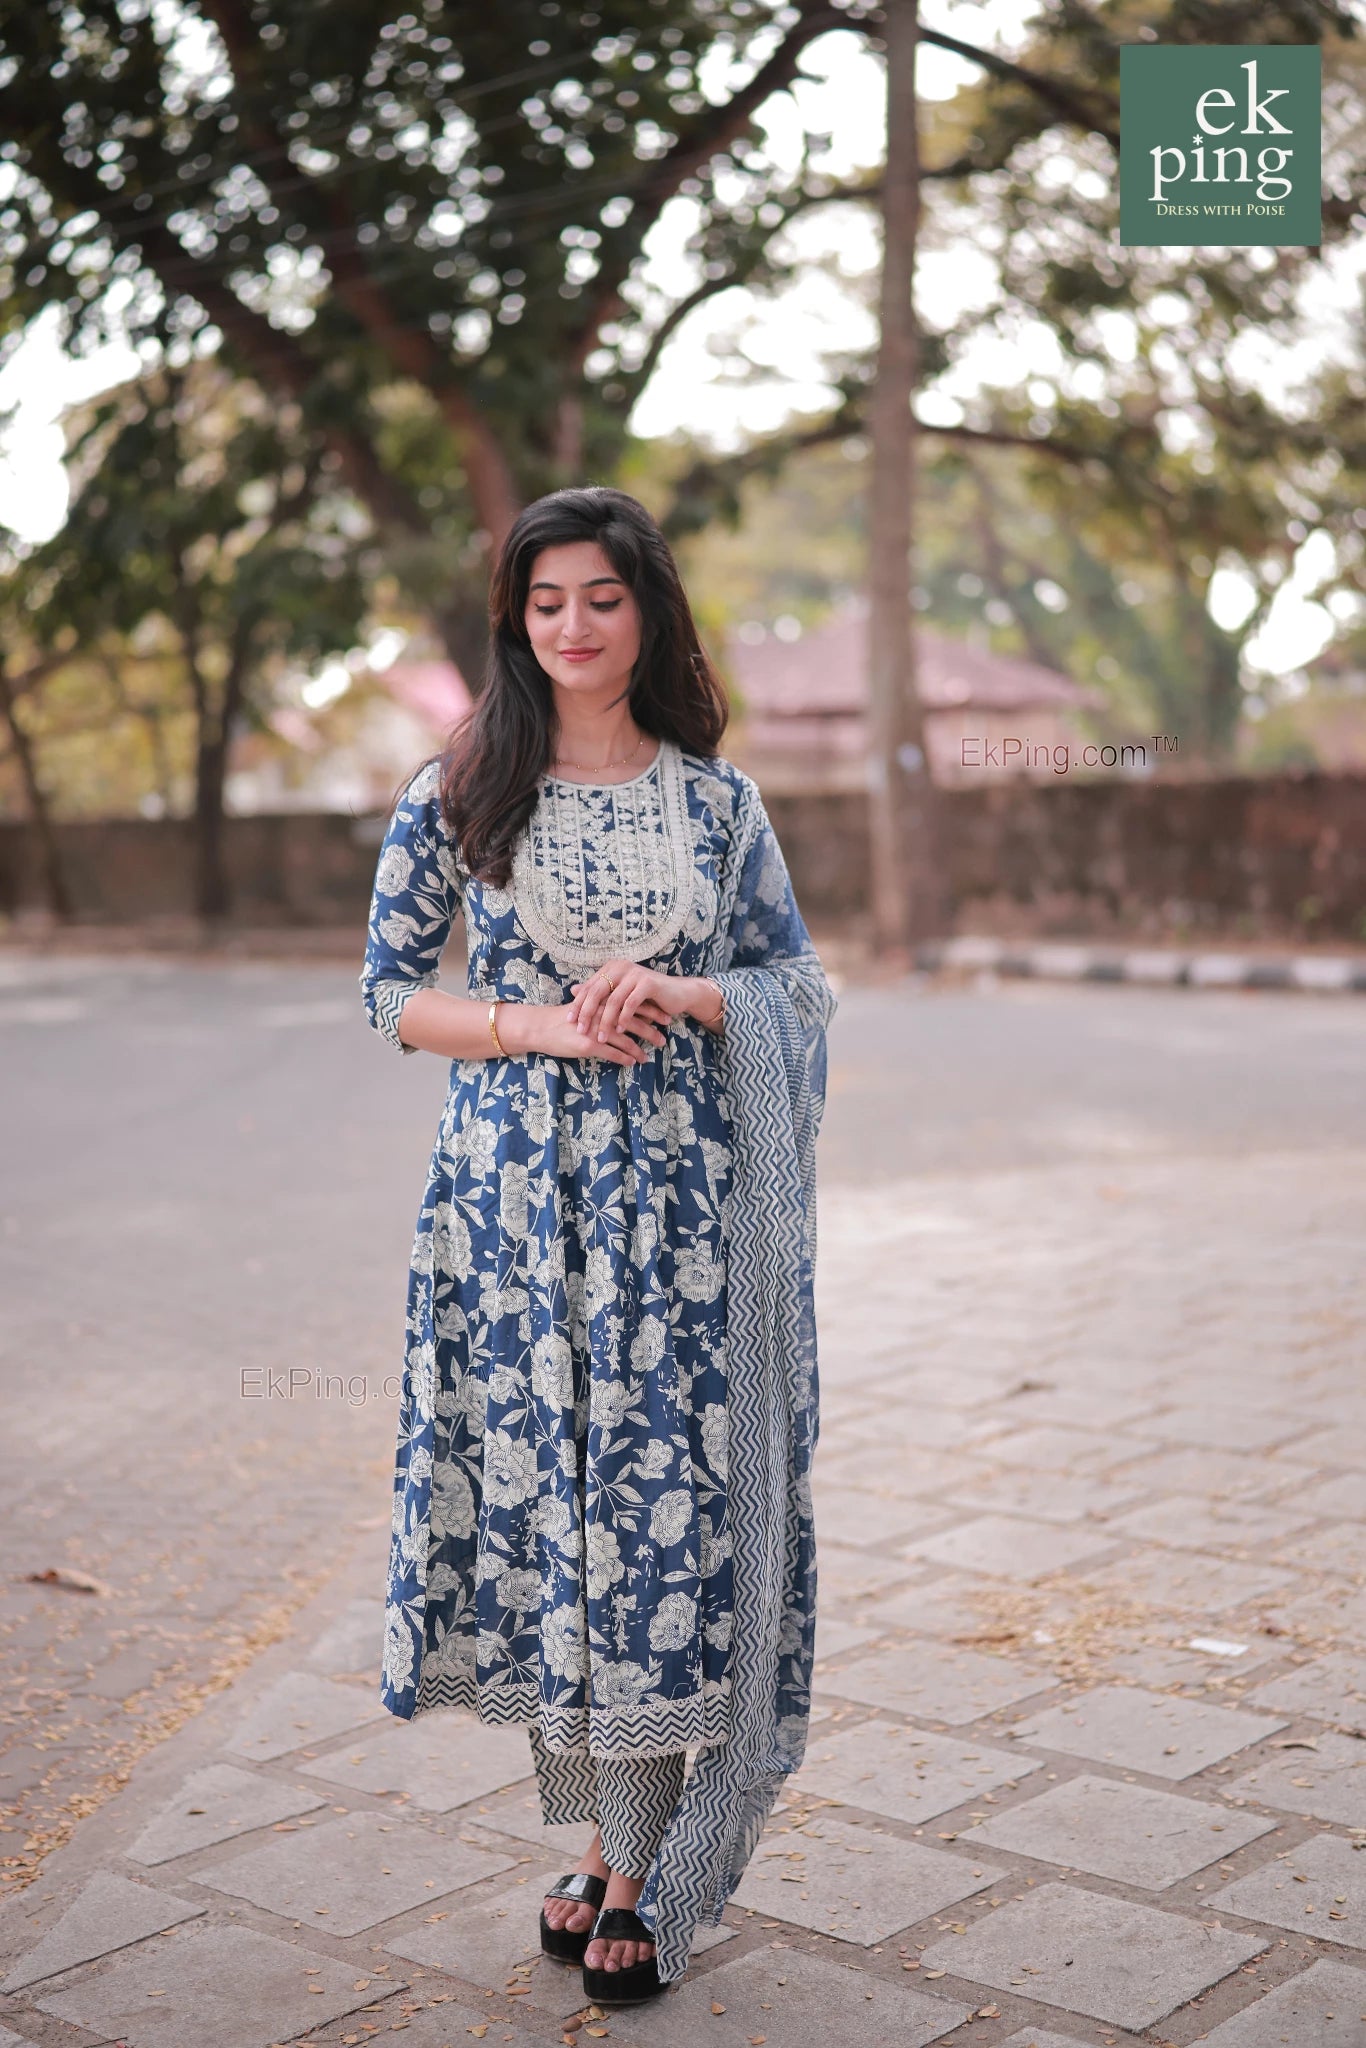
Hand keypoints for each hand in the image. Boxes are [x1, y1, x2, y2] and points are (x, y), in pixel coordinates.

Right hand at [498, 998, 665, 1066]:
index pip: (632, 1004)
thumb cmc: (562, 1018)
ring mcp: (596, 1029)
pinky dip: (625, 1058)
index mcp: (602, 1001)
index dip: (650, 1011)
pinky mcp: (589, 1044)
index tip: (664, 1017)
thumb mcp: (584, 1007)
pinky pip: (612, 1052)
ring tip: (650, 1055)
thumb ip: (602, 1007)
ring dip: (640, 1048)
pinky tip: (633, 1062)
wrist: (540, 1027)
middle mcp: (601, 1013)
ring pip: (625, 1038)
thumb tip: (619, 1010)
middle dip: (651, 1029)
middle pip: (633, 1020)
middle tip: (665, 1037)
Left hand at [566, 962, 711, 1042]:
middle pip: (597, 992)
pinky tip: (620, 1030)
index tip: (569, 1021)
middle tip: (581, 1030)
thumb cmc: (646, 997)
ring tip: (601, 1037)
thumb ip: (599, 991)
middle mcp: (621, 967)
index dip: (578, 1004)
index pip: (589, 987)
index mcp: (611, 968)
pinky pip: (631, 1003)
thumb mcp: (620, 994)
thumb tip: (573, 990)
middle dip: (587, 1013)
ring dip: (606, 1021)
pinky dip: (624, 1018)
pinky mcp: (648, 983)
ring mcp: (635, 973)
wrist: (677, 994)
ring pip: (613, 1000)